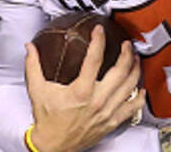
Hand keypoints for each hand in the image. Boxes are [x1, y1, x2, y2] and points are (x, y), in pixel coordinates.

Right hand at [25, 26, 144, 151]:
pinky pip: (133, 108)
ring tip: (136, 59)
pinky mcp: (112, 122)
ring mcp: (107, 112)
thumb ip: (33, 66)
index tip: (99, 30)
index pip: (94, 59)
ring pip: (130, 87)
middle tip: (127, 44)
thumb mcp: (37, 90)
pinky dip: (140, 97)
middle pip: (120, 71)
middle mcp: (97, 101)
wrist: (52, 146)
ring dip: (135, 70)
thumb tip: (30, 47)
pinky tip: (141, 88)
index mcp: (81, 91)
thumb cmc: (47, 120)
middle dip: (126, 54)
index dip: (98, 41)